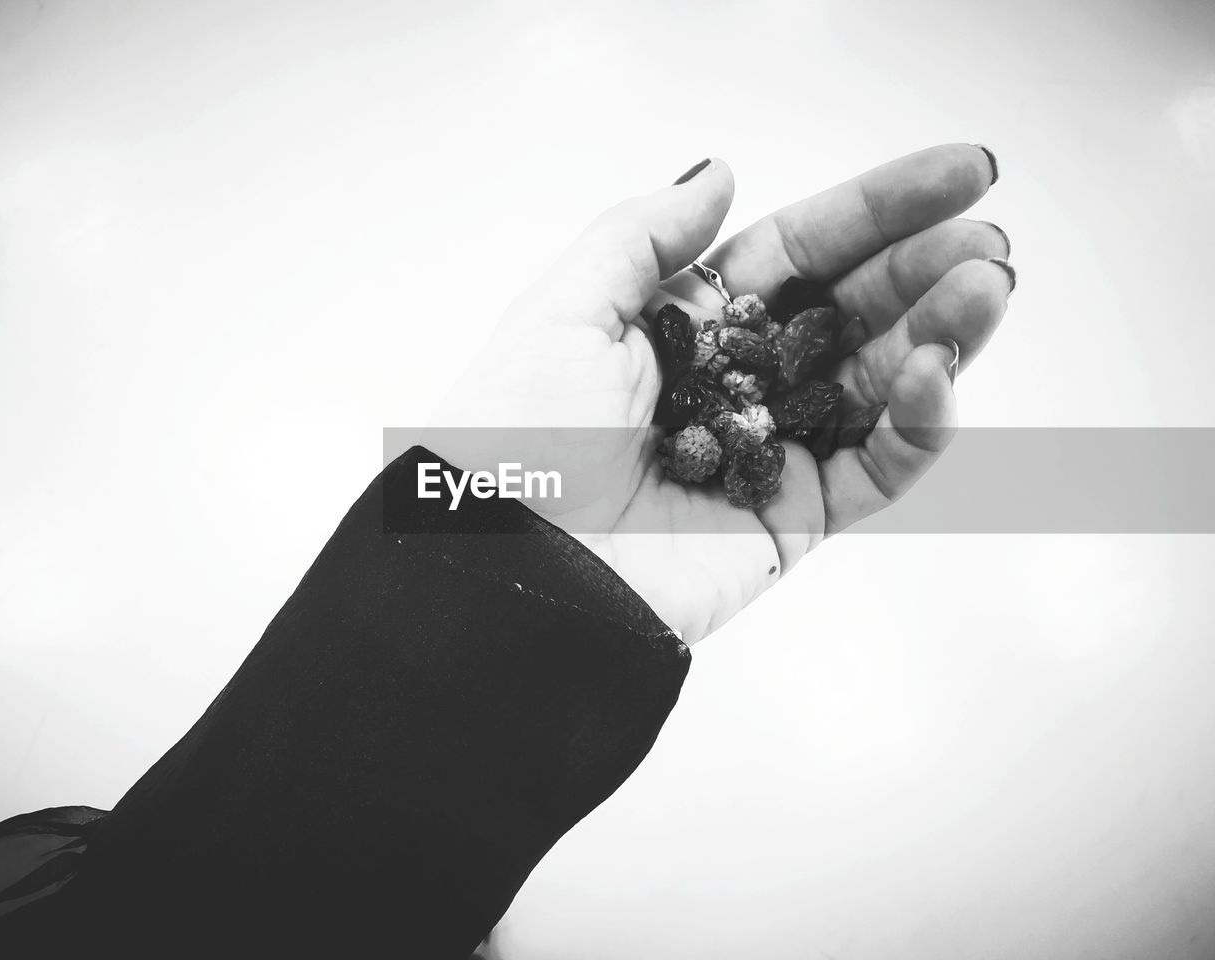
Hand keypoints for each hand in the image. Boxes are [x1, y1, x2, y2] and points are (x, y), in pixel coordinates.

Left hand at [427, 146, 1011, 643]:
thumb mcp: (565, 310)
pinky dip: (915, 422)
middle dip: (922, 270)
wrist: (504, 572)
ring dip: (938, 334)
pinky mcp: (792, 522)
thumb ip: (646, 238)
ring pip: (876, 385)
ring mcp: (769, 453)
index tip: (958, 173)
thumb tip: (721, 174)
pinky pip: (873, 468)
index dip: (875, 213)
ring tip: (986, 289)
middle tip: (988, 238)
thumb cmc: (516, 436)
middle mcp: (735, 383)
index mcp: (685, 326)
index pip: (797, 255)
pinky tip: (934, 373)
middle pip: (848, 313)